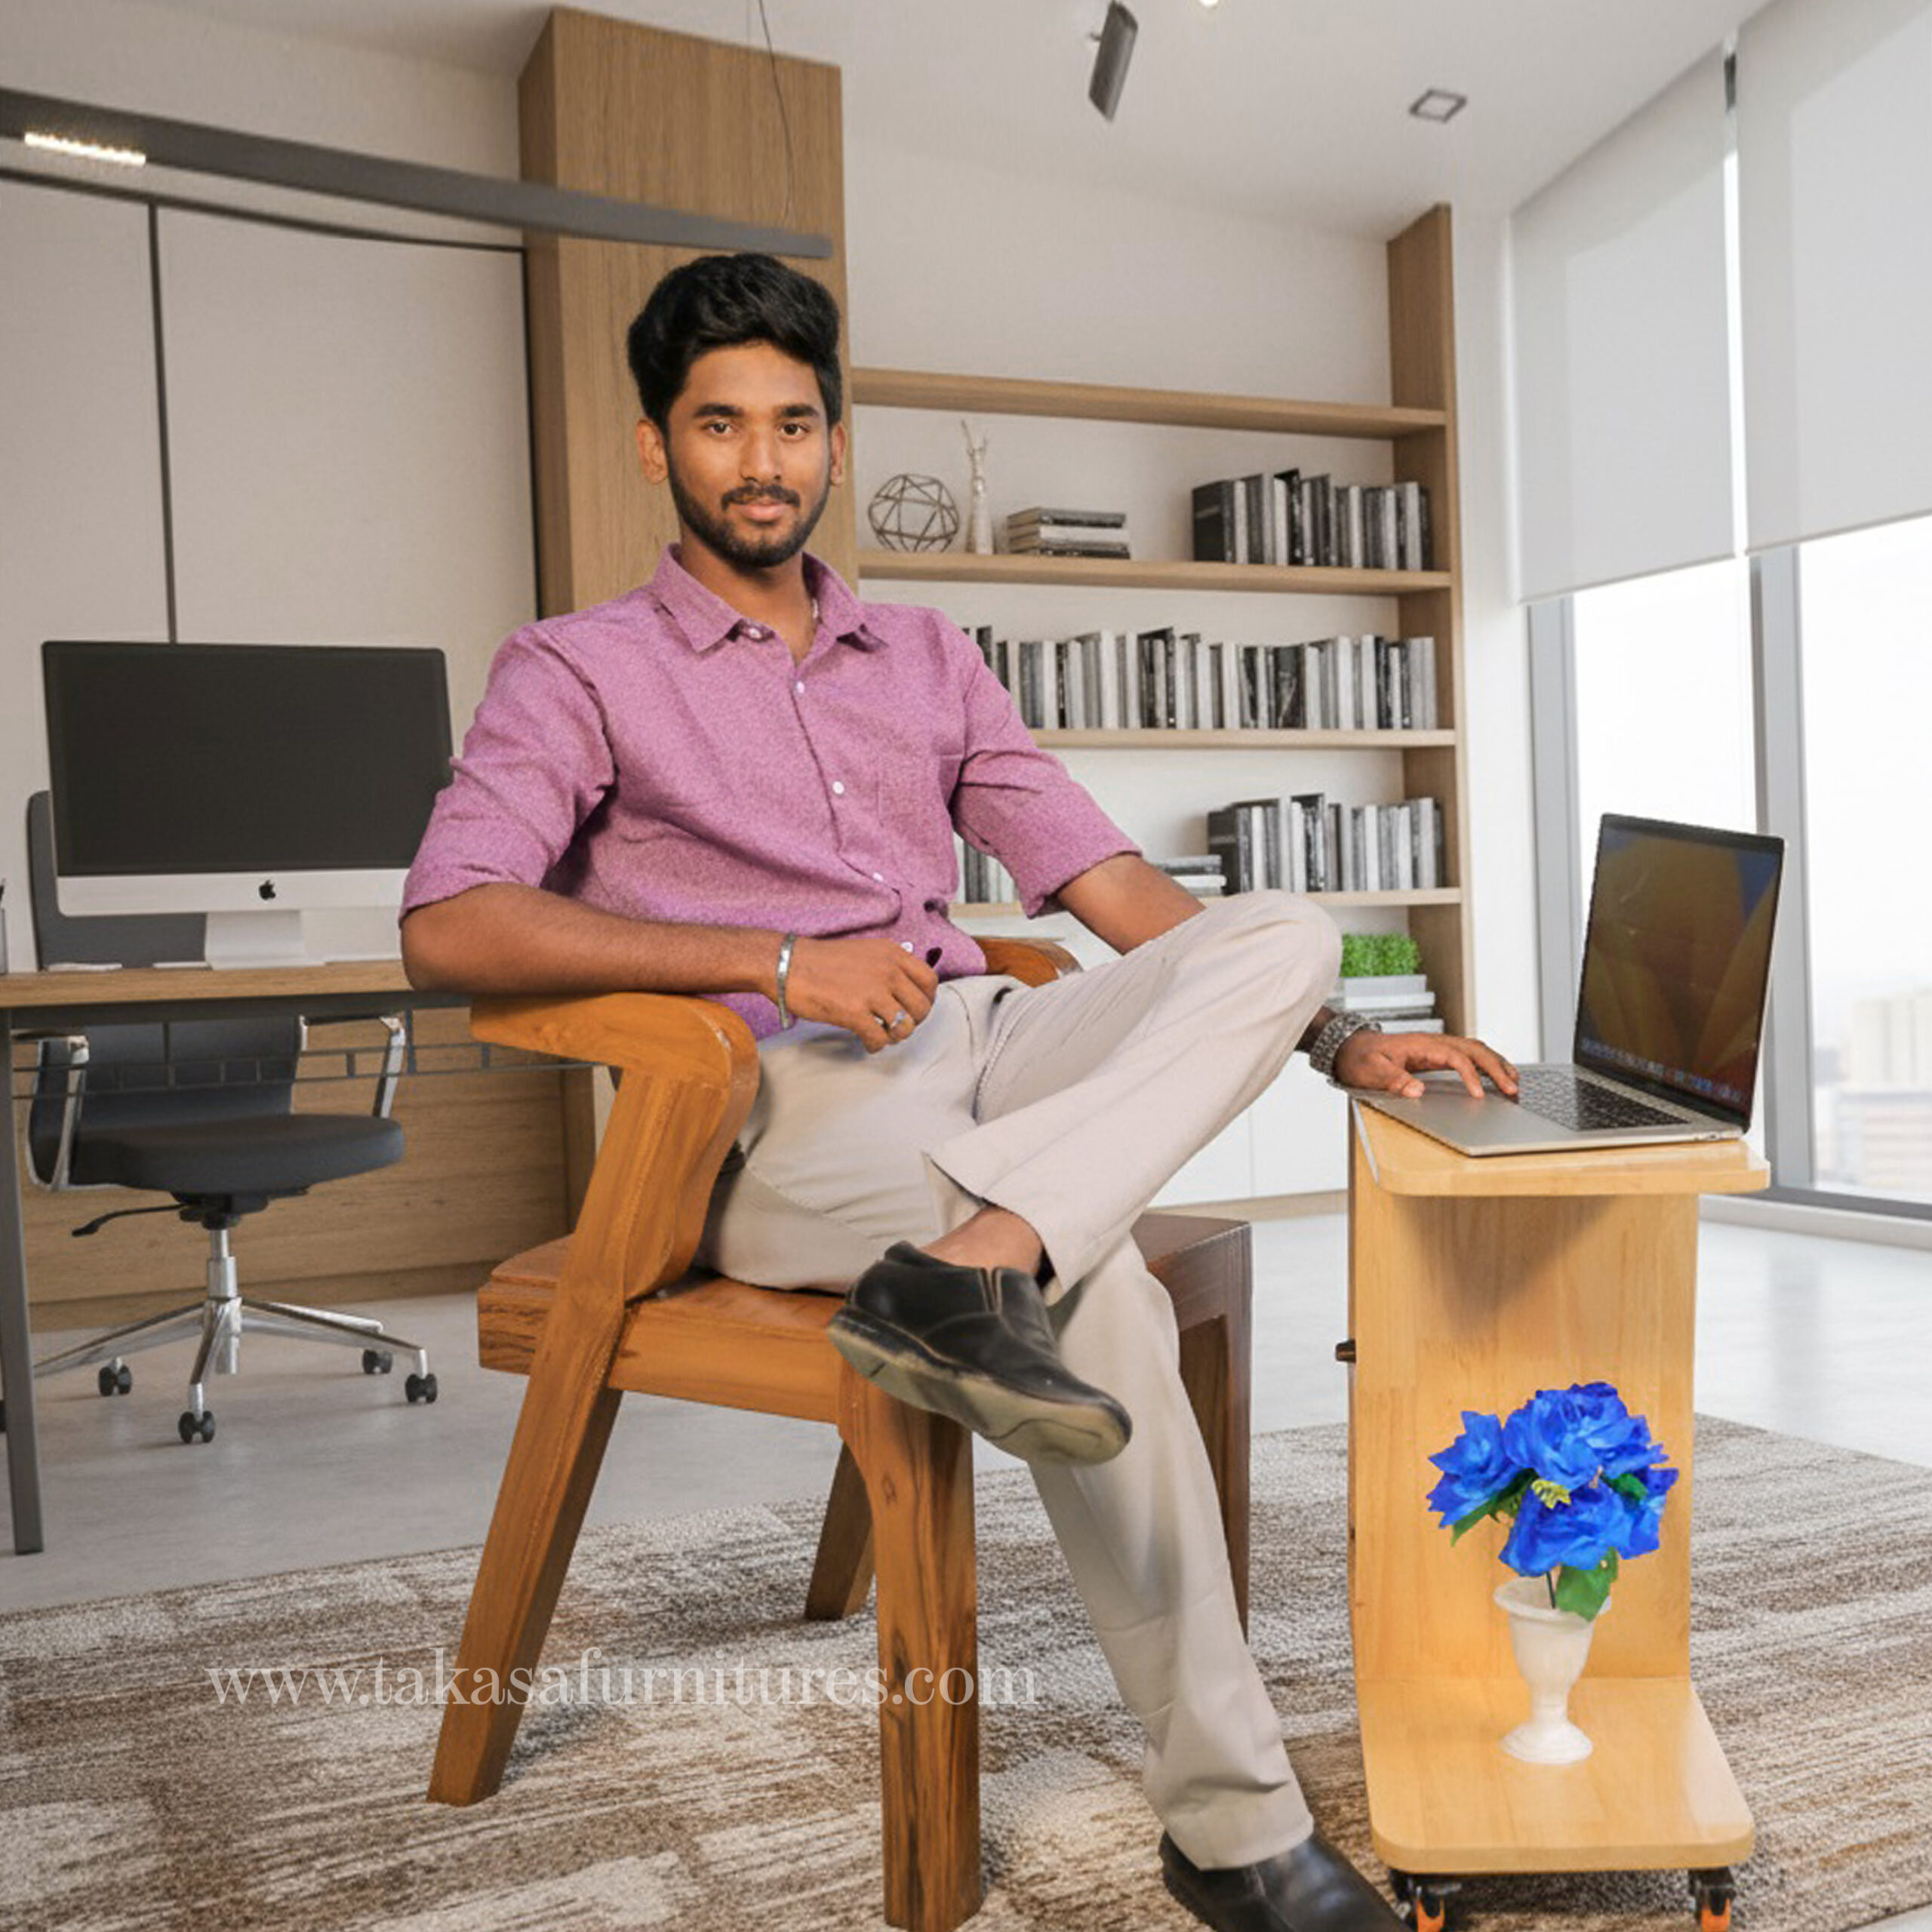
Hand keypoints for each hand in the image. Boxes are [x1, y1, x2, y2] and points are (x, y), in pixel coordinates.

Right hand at [784, 937, 937, 1053]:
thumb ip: (889, 967)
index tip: (915, 1009)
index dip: (926, 1000)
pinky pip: (880, 1039)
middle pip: (922, 1007)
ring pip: (905, 1026)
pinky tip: (867, 1042)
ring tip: (882, 1034)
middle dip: (913, 1022)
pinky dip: (877, 1045)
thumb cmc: (822, 961)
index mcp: (892, 954)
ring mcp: (872, 992)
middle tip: (897, 1026)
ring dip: (896, 1036)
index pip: (929, 981)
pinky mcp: (854, 1012)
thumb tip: (906, 992)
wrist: (786, 964)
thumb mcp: (866, 952)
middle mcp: (887, 970)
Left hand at [1334, 1028, 1518, 1100]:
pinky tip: (1496, 1076)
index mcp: (1421, 1045)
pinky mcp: (1437, 1054)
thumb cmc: (1359, 1058)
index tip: (1479, 1095)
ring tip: (1514, 1083)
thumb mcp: (1370, 1071)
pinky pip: (1468, 1055)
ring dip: (1496, 1064)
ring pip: (1475, 1050)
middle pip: (1474, 1049)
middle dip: (1496, 1068)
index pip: (1455, 1057)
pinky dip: (1486, 1064)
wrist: (1349, 1047)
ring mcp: (1437, 1047)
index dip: (1470, 1076)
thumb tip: (1416, 1091)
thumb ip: (1392, 1080)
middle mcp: (1433, 1042)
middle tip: (1512, 1089)